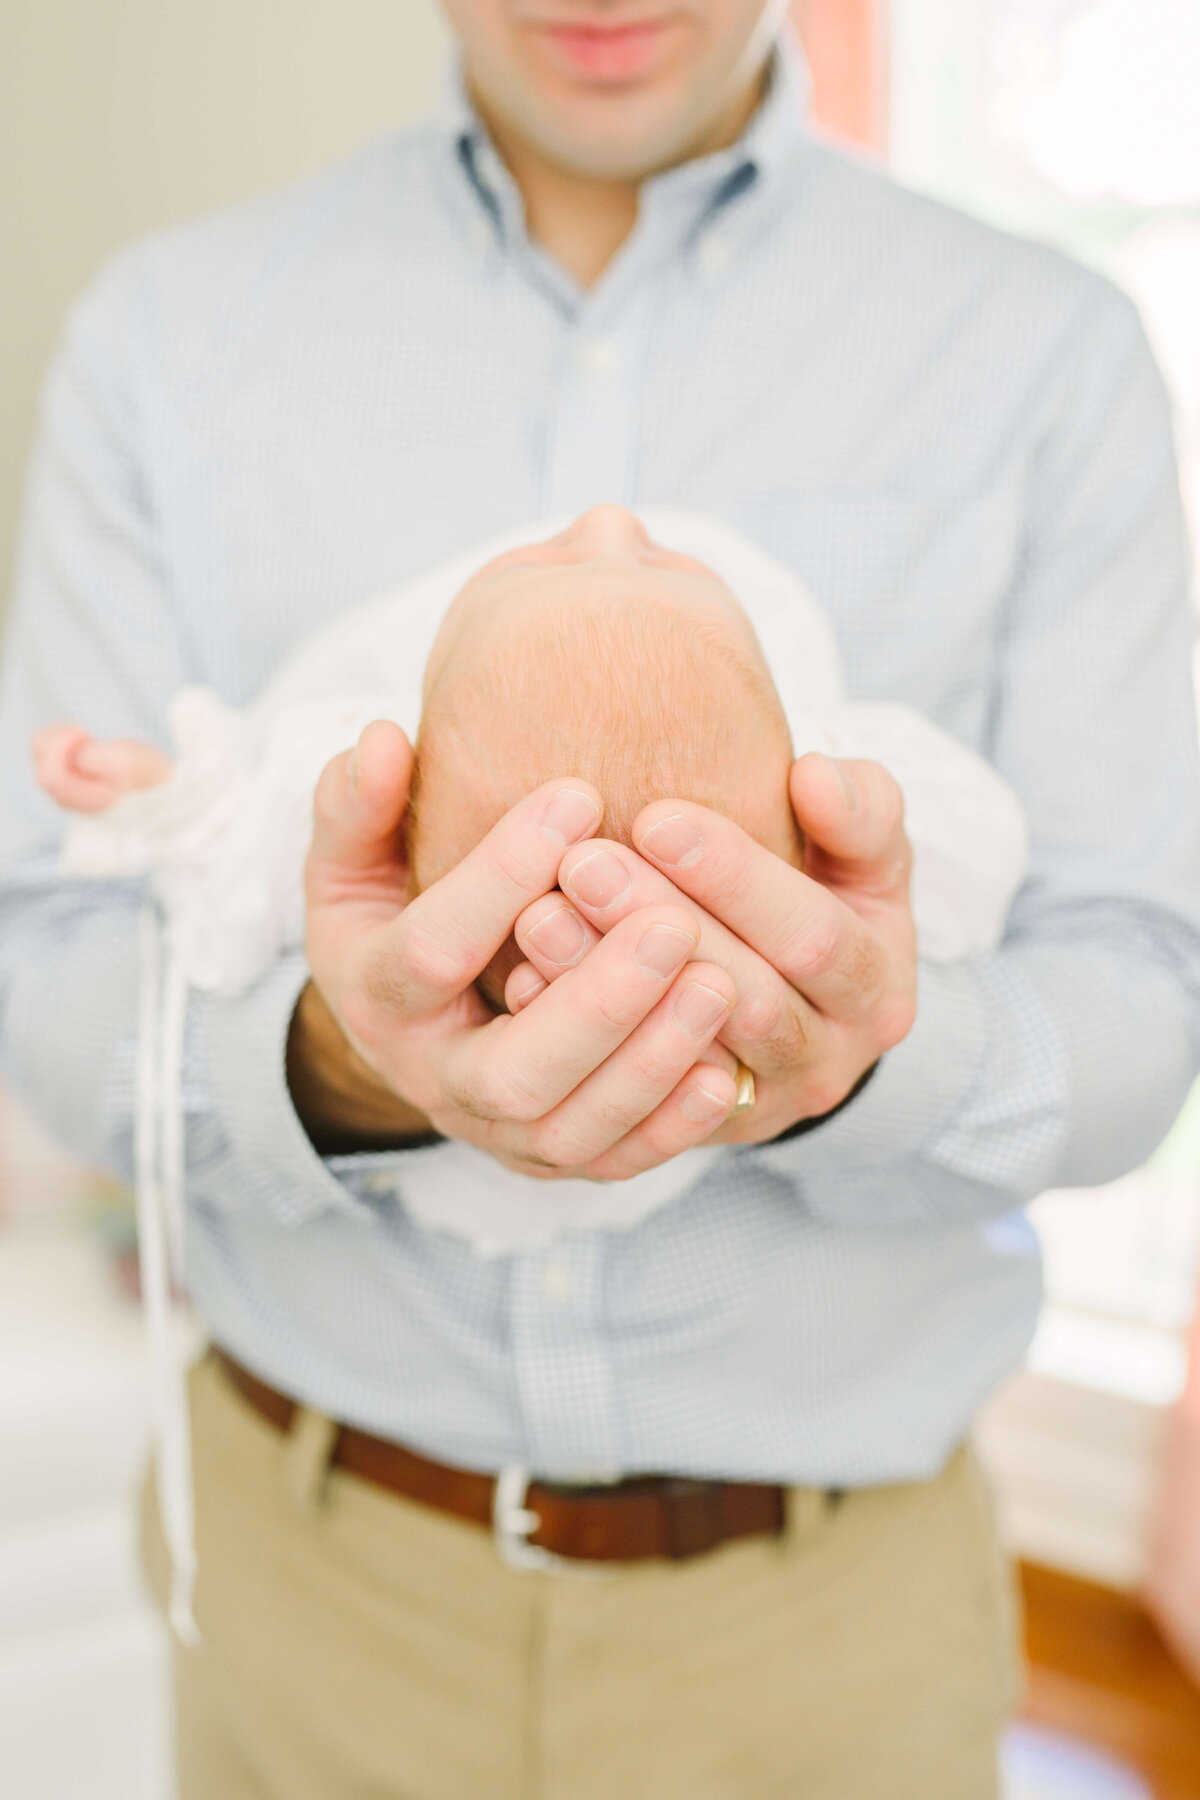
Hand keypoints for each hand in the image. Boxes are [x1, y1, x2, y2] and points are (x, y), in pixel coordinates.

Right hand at [294, 720, 742, 1175]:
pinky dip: (673, 1124)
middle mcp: (434, 1081)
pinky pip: (616, 1159)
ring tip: (718, 983)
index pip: (430, 951)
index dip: (499, 877)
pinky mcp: (556, 1157)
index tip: (579, 795)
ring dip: (649, 1062)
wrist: (411, 1030)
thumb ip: (355, 804)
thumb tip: (377, 739)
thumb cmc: (390, 920)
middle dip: (596, 1003)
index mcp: (375, 998)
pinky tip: (727, 1069)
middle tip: (672, 924)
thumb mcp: (351, 864)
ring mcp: (497, 1132)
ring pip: (571, 1127)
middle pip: (511, 1071)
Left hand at [505, 753, 916, 1143]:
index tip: (657, 817)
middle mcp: (826, 1064)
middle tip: (581, 863)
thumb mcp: (864, 856)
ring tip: (539, 916)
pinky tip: (524, 988)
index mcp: (877, 990)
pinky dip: (580, 1046)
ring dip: (604, 987)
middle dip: (657, 926)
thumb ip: (858, 813)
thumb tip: (812, 778)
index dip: (735, 877)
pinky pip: (630, 1106)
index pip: (810, 936)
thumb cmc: (824, 902)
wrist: (803, 1006)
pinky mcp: (689, 1135)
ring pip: (679, 1056)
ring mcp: (755, 1108)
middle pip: (742, 1001)